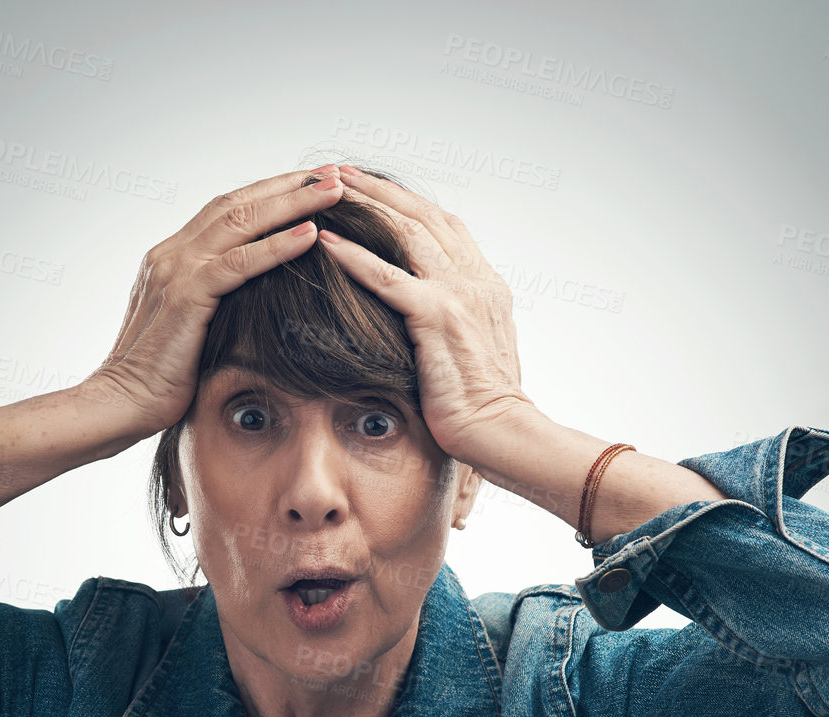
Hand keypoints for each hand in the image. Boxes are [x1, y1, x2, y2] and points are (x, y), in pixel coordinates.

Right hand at [87, 168, 346, 434]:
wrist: (120, 404)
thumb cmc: (160, 380)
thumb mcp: (191, 330)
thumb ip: (213, 304)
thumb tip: (254, 301)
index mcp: (172, 258)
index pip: (227, 210)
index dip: (271, 193)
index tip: (312, 184)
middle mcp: (171, 254)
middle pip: (237, 203)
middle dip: (289, 186)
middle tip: (334, 173)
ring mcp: (175, 271)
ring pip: (241, 222)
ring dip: (292, 204)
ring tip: (335, 191)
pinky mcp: (185, 297)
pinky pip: (238, 264)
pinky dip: (276, 247)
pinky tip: (310, 236)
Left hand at [313, 169, 533, 465]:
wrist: (503, 432)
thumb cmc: (482, 406)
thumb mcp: (472, 351)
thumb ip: (453, 324)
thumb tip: (425, 321)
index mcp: (485, 285)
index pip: (444, 227)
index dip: (407, 203)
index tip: (373, 188)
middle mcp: (476, 280)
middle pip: (423, 216)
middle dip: (380, 189)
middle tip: (340, 172)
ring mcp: (458, 294)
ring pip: (406, 232)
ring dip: (365, 205)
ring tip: (327, 189)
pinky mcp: (437, 317)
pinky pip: (387, 277)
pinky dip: (354, 255)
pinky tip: (325, 241)